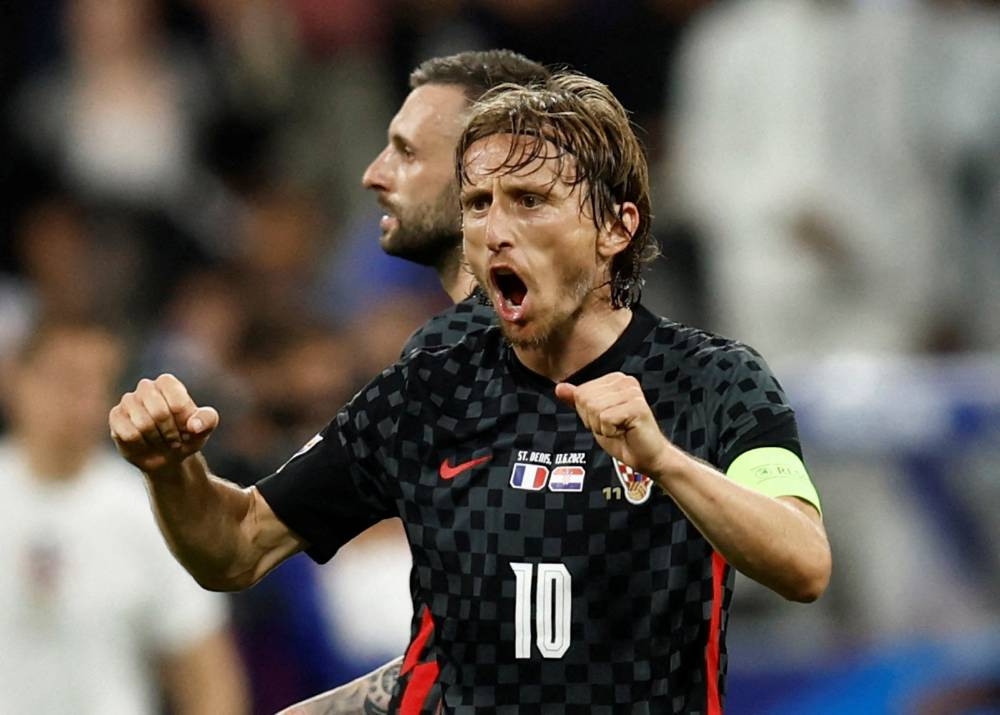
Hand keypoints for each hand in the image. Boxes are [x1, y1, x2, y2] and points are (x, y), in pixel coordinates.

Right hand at [109, 373, 218, 474]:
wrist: (168, 455)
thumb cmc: (187, 436)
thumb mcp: (205, 428)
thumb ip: (207, 420)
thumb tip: (194, 425)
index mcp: (167, 383)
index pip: (177, 401)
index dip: (183, 421)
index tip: (187, 428)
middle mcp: (145, 387)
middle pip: (159, 412)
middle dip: (170, 433)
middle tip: (175, 440)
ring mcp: (128, 401)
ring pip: (143, 424)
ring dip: (157, 440)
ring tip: (161, 441)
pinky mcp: (116, 417)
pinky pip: (129, 434)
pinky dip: (142, 445)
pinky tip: (145, 444)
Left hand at [555, 372, 674, 477]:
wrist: (646, 457)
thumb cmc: (623, 437)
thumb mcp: (594, 417)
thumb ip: (578, 401)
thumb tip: (559, 387)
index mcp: (614, 379)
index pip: (580, 393)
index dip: (587, 414)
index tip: (606, 420)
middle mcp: (625, 381)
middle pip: (585, 400)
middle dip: (593, 420)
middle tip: (613, 427)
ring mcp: (633, 392)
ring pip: (594, 409)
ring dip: (602, 427)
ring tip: (619, 429)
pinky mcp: (637, 406)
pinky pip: (605, 419)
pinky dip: (610, 432)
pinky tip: (625, 431)